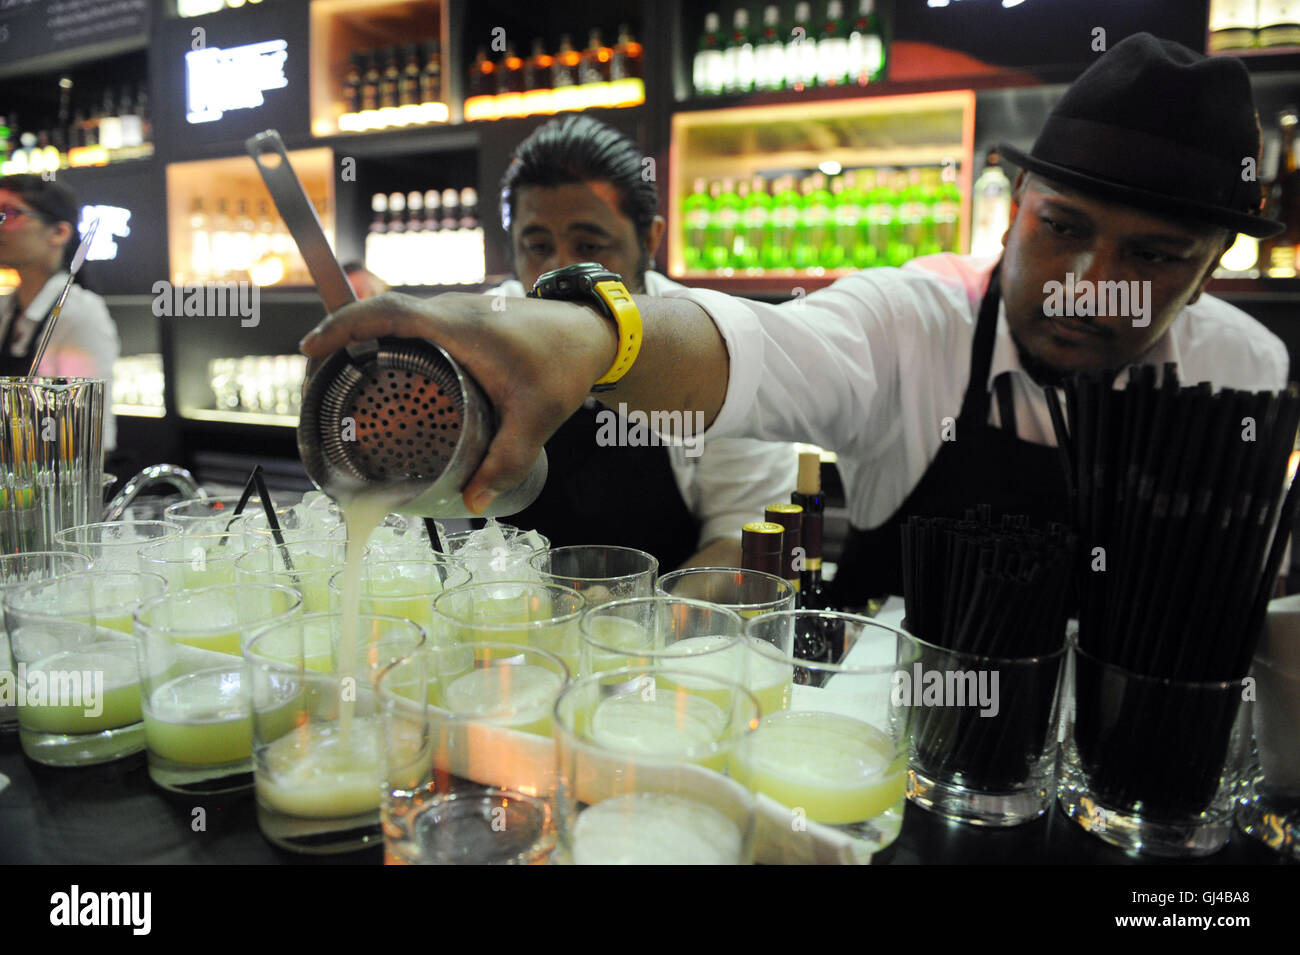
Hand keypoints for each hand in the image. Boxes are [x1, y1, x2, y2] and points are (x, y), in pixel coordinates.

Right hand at [299, 291, 615, 513]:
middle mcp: (452, 311)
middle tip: (317, 369)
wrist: (595, 332)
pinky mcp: (468, 320)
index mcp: (458, 326)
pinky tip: (388, 367)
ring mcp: (460, 312)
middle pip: (381, 310)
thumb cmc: (566, 365)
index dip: (343, 324)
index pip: (386, 311)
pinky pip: (417, 321)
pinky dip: (393, 336)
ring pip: (399, 314)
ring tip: (342, 370)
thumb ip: (505, 463)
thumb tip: (472, 504)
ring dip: (366, 333)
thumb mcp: (536, 420)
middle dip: (342, 333)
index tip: (311, 345)